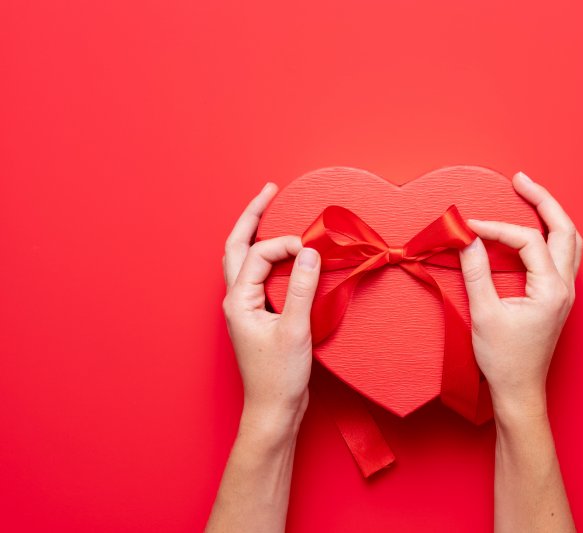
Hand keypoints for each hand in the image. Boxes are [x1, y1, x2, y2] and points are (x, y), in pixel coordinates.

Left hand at [221, 182, 321, 435]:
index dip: (287, 245)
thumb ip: (303, 288)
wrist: (274, 410)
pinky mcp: (259, 316)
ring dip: (256, 234)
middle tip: (269, 190)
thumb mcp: (296, 330)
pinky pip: (259, 276)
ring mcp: (246, 308)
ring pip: (244, 260)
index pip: (261, 255)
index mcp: (239, 300)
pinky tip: (283, 254)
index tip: (314, 249)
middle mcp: (237, 300)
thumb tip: (310, 251)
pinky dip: (269, 258)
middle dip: (253, 216)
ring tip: (269, 210)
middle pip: (237, 246)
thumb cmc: (279, 376)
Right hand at [459, 171, 582, 420]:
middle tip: (520, 179)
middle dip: (543, 200)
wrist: (519, 391)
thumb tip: (466, 239)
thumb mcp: (484, 314)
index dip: (496, 229)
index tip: (469, 228)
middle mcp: (565, 287)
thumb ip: (476, 272)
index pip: (527, 241)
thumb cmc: (504, 360)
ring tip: (531, 196)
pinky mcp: (557, 299)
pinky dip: (550, 236)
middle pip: (564, 229)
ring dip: (552, 216)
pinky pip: (563, 257)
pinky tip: (533, 231)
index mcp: (552, 289)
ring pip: (570, 241)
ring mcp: (565, 293)